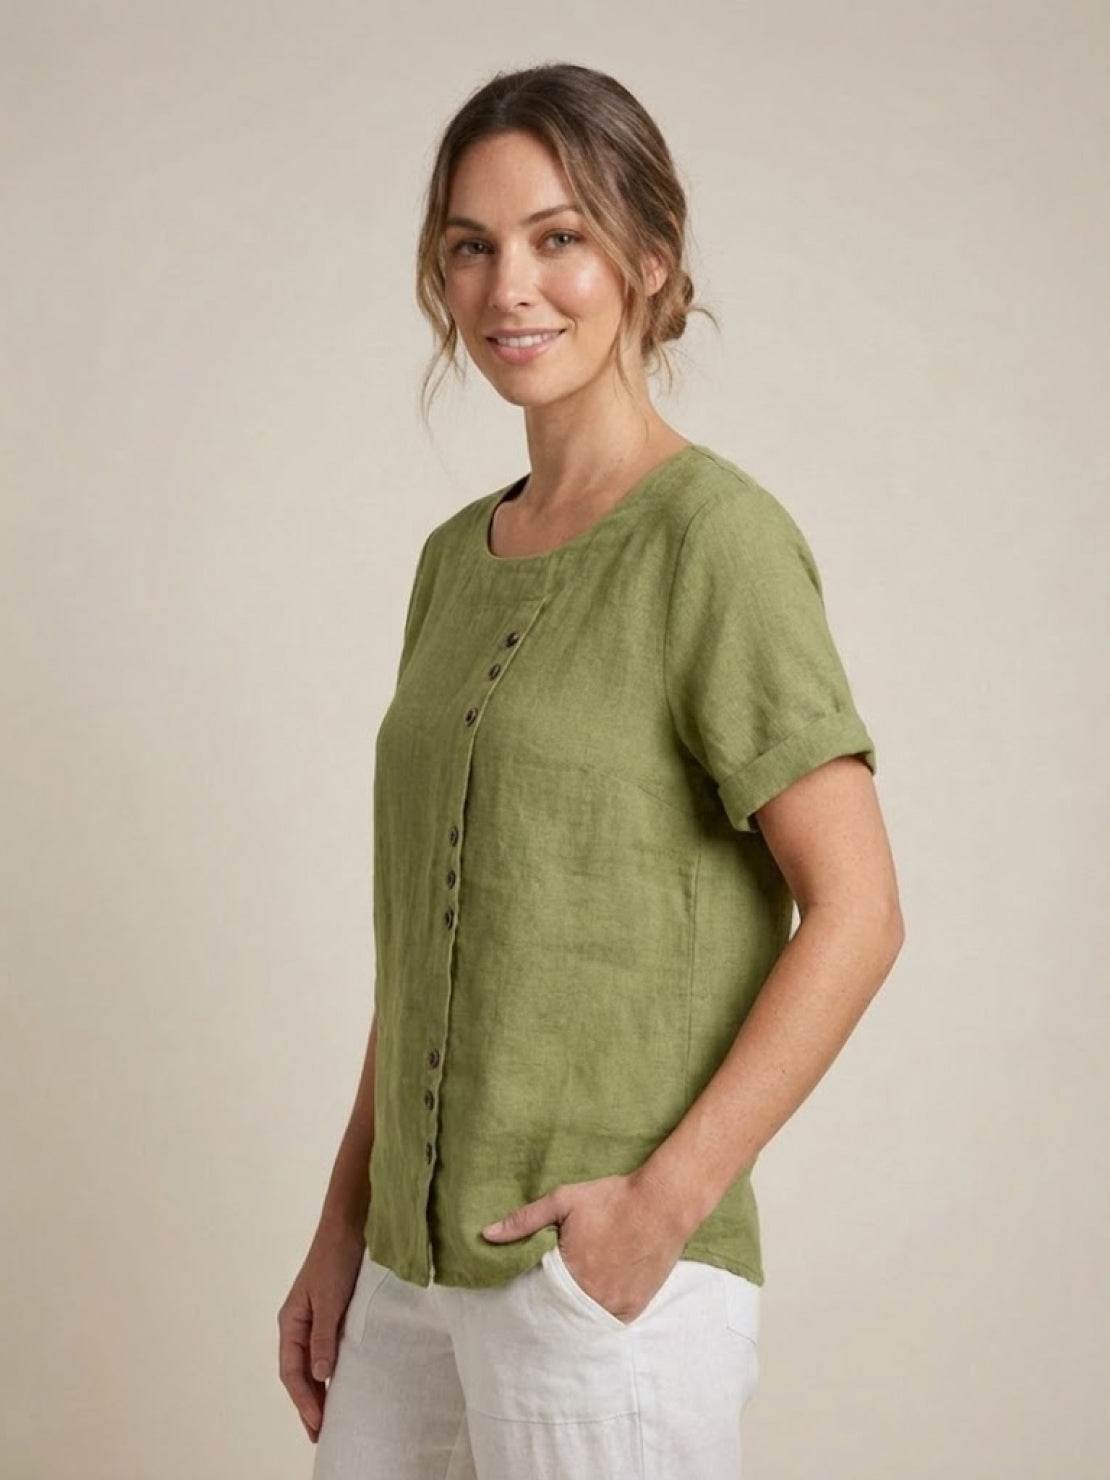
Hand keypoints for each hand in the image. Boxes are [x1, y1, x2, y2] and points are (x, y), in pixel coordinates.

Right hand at [277, 1219, 365, 1441]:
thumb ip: (323, 1336)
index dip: (303, 1400)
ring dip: (317, 1389)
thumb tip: (320, 1374)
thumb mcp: (330, 1299)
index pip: (292, 1371)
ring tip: (326, 1418)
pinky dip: (328, 1370)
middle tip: (319, 1434)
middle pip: (298, 1371)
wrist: (349, 1225)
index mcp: (291, 1322)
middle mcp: (298, 1323)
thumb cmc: (336, 1259)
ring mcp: (314, 1318)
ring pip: (310, 1363)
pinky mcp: (331, 1312)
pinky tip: (338, 1382)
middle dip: (307, 1403)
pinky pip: (324, 1349)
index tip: (318, 1424)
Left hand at [481, 1167, 688, 1323]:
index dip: (528, 1297)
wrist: (662, 1203)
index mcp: (571, 1274)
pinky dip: (598, 1318)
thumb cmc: (612, 1199)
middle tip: (539, 1308)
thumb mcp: (563, 1201)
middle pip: (560, 1316)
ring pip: (584, 1324)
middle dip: (548, 1312)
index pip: (537, 1299)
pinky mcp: (636, 1307)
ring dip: (573, 1318)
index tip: (520, 1295)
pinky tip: (589, 1309)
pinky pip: (609, 1323)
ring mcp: (617, 1305)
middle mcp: (593, 1297)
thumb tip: (487, 1234)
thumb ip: (524, 1220)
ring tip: (563, 1309)